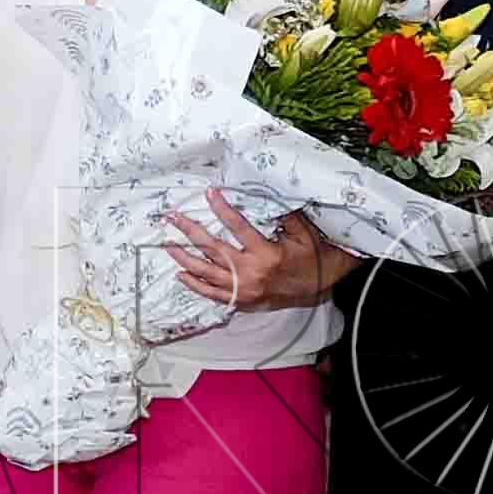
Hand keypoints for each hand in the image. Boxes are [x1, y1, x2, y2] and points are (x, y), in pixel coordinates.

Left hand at [163, 189, 343, 310]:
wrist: (323, 285)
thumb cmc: (312, 255)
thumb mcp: (302, 232)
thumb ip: (282, 214)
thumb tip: (262, 192)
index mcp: (266, 254)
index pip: (238, 227)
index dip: (222, 208)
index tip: (209, 193)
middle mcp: (251, 273)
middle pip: (213, 249)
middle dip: (190, 232)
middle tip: (173, 218)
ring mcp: (245, 290)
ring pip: (207, 273)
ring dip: (186, 259)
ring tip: (169, 245)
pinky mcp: (243, 301)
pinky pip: (213, 294)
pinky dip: (196, 285)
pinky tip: (182, 275)